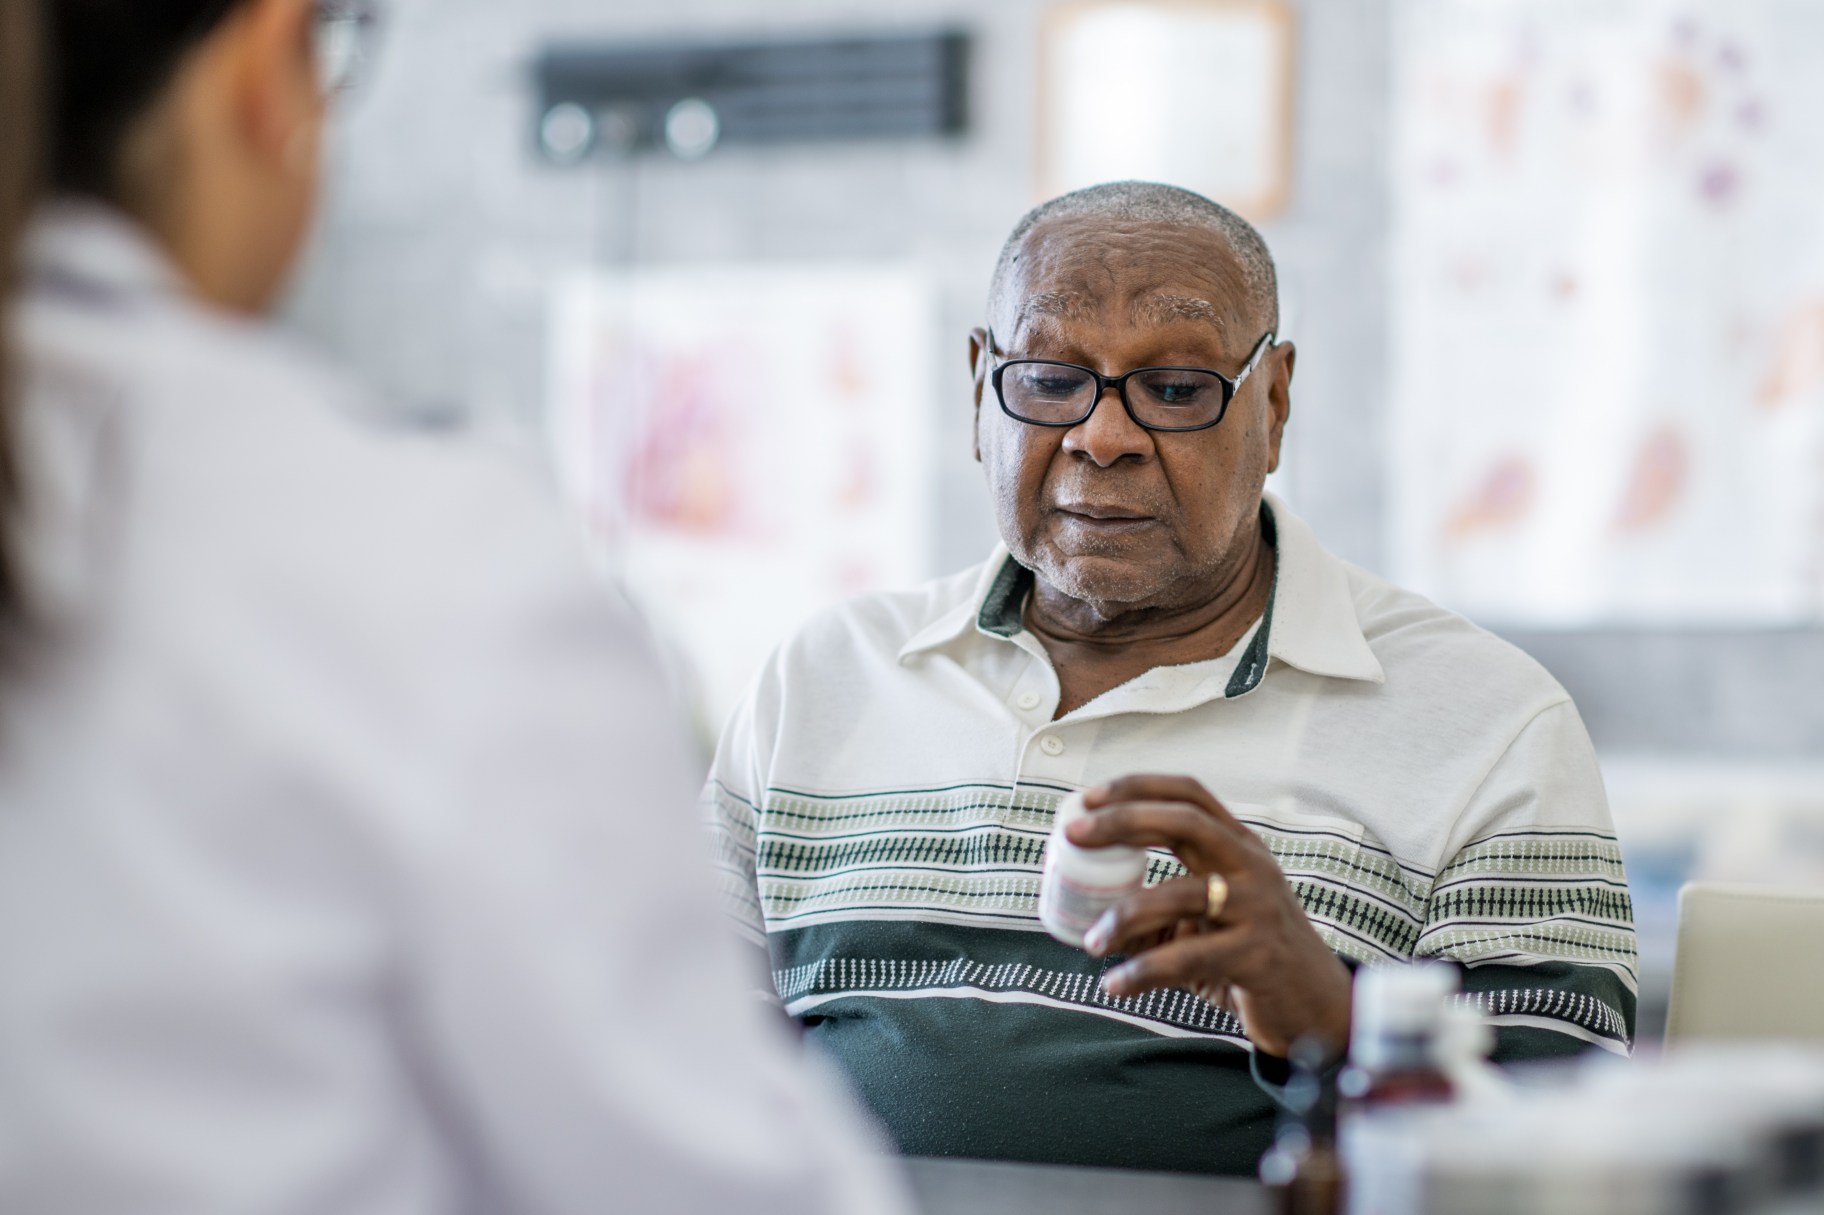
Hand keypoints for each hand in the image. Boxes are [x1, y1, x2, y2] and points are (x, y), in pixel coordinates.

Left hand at [1068, 774, 1352, 1059]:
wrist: (1315, 1007)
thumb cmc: (1250, 955)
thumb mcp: (1209, 918)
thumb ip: (1160, 906)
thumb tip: (1086, 910)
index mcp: (1239, 847)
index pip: (1190, 794)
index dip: (1137, 788)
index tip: (1088, 798)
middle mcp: (1252, 866)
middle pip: (1186, 822)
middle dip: (1124, 821)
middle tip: (1075, 837)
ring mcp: (1258, 908)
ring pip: (1180, 894)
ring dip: (1125, 916)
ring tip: (1092, 942)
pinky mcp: (1257, 955)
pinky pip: (1187, 957)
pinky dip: (1143, 972)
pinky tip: (1115, 984)